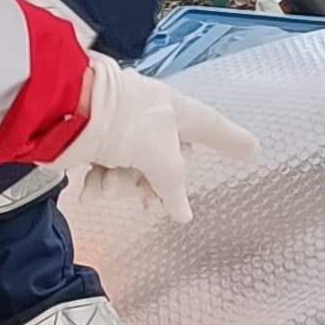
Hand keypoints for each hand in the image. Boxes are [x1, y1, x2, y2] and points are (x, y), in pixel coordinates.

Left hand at [68, 61, 257, 224]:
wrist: (73, 111)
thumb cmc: (130, 126)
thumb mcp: (162, 160)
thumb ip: (174, 188)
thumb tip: (182, 214)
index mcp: (176, 110)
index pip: (212, 126)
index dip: (231, 139)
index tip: (251, 149)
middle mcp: (152, 115)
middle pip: (168, 158)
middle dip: (155, 183)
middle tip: (148, 202)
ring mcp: (124, 126)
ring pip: (135, 166)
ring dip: (123, 183)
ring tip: (109, 186)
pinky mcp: (96, 135)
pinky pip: (108, 165)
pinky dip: (101, 180)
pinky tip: (91, 191)